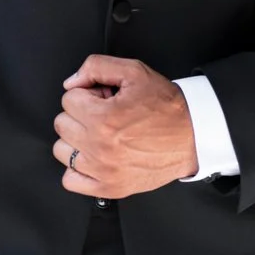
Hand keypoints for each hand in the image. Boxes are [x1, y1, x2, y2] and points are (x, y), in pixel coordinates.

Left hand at [54, 56, 196, 197]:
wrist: (193, 136)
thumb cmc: (167, 107)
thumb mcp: (134, 71)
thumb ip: (96, 67)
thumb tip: (72, 82)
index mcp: (104, 118)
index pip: (68, 98)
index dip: (87, 94)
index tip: (103, 98)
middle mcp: (101, 147)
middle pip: (62, 123)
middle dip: (81, 114)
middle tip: (104, 114)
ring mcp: (104, 171)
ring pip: (61, 150)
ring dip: (76, 140)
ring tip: (99, 134)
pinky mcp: (110, 187)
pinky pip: (71, 180)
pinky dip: (77, 169)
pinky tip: (93, 157)